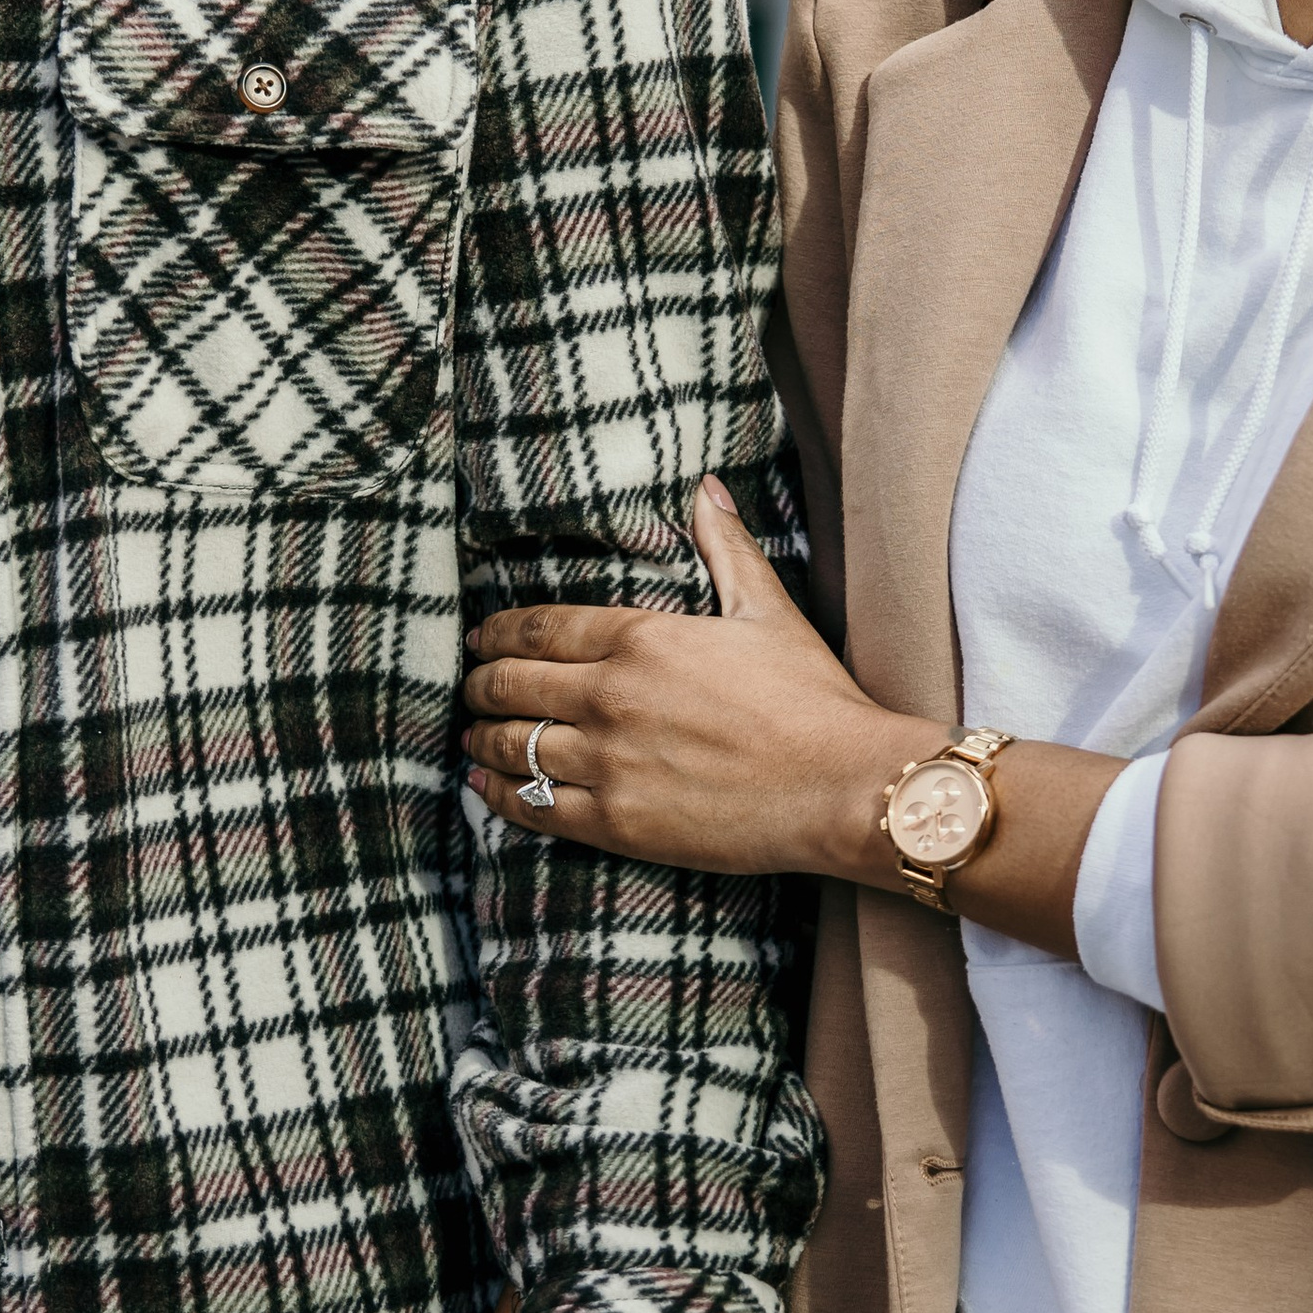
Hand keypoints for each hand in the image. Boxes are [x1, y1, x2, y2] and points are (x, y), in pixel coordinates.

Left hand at [464, 477, 930, 880]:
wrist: (841, 787)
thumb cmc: (812, 699)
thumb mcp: (768, 610)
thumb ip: (726, 548)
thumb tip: (706, 489)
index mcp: (641, 639)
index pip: (539, 628)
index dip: (497, 633)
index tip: (480, 637)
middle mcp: (611, 697)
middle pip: (511, 684)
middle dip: (481, 684)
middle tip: (470, 688)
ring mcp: (608, 762)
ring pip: (513, 745)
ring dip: (482, 739)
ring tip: (472, 738)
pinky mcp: (616, 823)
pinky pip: (534, 806)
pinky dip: (500, 796)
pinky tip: (486, 790)